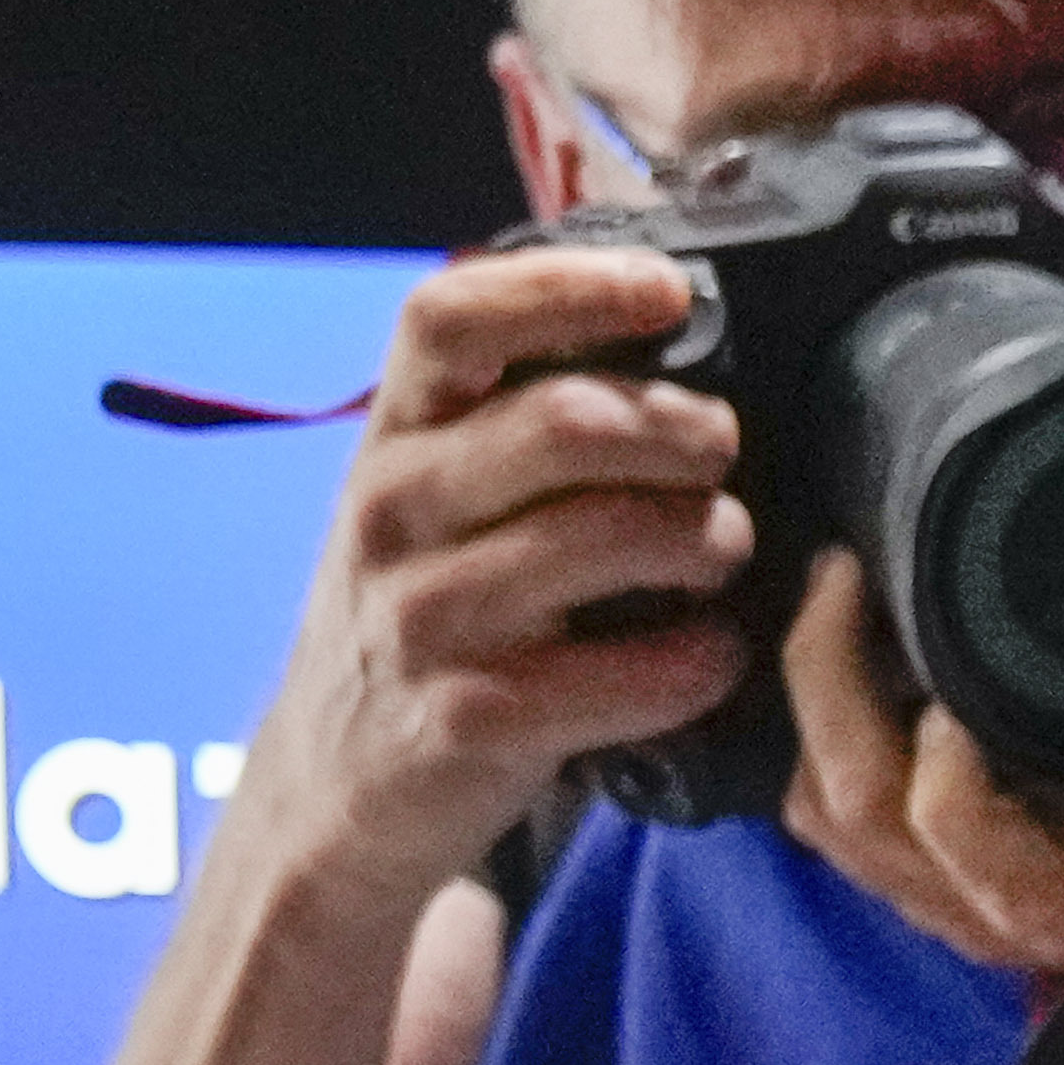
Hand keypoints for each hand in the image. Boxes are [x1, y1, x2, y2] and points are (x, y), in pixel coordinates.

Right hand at [235, 243, 753, 915]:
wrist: (338, 778)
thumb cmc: (429, 603)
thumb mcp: (440, 488)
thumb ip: (523, 401)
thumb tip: (666, 299)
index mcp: (396, 432)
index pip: (453, 314)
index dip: (568, 286)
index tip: (668, 291)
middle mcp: (393, 509)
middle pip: (565, 422)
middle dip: (683, 430)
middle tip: (722, 455)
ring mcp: (422, 618)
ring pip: (603, 538)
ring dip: (703, 538)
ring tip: (725, 550)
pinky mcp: (466, 720)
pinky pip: (615, 677)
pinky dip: (694, 662)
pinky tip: (714, 656)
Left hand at [763, 551, 1063, 1060]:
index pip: (949, 821)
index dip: (931, 734)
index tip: (949, 641)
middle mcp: (985, 912)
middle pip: (851, 806)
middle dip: (825, 674)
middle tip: (844, 568)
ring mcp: (941, 907)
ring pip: (821, 813)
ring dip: (813, 704)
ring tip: (840, 599)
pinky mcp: (919, 889)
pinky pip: (828, 817)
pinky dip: (820, 737)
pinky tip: (849, 658)